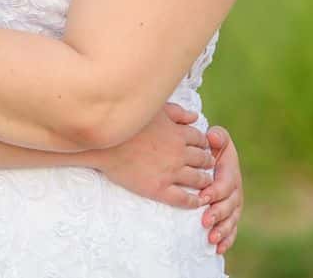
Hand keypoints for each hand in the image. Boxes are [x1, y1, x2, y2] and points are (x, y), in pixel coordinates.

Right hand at [94, 104, 213, 207]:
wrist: (104, 144)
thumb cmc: (128, 124)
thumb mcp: (156, 111)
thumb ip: (178, 113)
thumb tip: (195, 117)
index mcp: (179, 133)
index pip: (201, 140)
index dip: (203, 145)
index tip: (202, 149)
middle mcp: (180, 153)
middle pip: (204, 159)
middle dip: (207, 163)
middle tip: (207, 167)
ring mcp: (171, 172)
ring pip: (199, 179)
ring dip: (205, 181)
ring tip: (205, 184)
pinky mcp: (159, 189)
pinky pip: (184, 199)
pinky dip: (194, 201)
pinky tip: (197, 202)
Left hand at [201, 125, 242, 253]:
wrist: (212, 158)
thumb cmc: (210, 149)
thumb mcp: (215, 139)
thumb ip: (217, 136)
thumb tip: (213, 136)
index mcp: (231, 172)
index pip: (225, 183)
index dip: (216, 191)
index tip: (203, 196)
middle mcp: (235, 190)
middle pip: (230, 204)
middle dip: (218, 213)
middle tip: (205, 220)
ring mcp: (233, 204)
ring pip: (231, 219)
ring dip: (222, 229)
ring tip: (210, 238)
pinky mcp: (230, 216)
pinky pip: (231, 229)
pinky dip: (226, 240)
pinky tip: (218, 249)